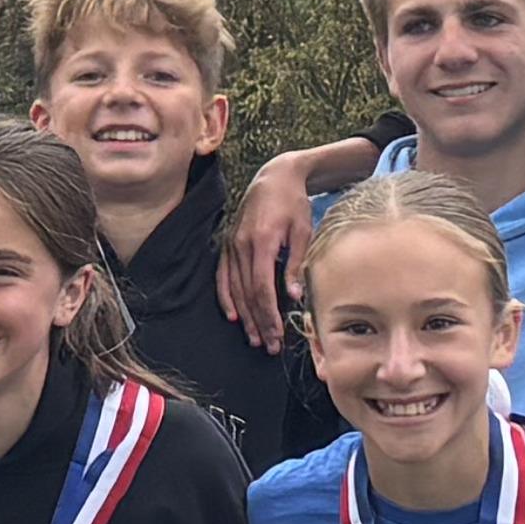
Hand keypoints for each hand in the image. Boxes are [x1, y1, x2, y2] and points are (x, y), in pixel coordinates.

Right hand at [217, 147, 339, 346]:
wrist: (275, 178)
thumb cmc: (293, 204)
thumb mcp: (302, 231)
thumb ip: (296, 264)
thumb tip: (294, 296)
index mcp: (262, 242)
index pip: (261, 288)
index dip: (268, 315)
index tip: (276, 335)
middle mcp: (242, 246)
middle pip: (247, 293)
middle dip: (258, 322)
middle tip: (269, 346)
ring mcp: (231, 245)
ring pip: (234, 289)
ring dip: (245, 316)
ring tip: (254, 338)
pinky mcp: (228, 244)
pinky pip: (222, 276)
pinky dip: (226, 297)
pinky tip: (233, 315)